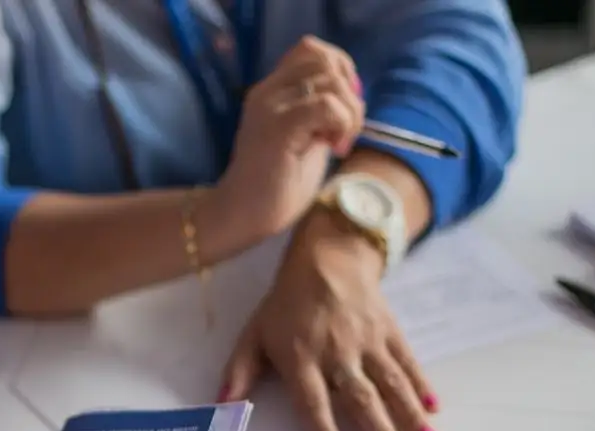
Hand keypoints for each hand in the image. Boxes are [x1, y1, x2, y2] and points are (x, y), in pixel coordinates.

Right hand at [213, 35, 363, 240]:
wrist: (242, 216)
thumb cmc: (275, 187)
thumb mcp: (305, 138)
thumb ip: (320, 112)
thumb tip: (352, 93)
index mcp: (271, 90)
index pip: (312, 50)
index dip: (340, 70)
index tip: (343, 110)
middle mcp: (267, 90)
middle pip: (326, 60)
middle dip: (349, 93)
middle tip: (345, 131)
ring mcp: (270, 106)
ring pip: (331, 81)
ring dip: (349, 112)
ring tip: (339, 143)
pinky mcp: (278, 128)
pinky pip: (326, 105)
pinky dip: (341, 124)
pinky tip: (334, 148)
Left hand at [220, 220, 439, 430]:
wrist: (327, 258)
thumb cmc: (286, 305)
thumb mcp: (254, 334)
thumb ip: (239, 372)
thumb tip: (221, 407)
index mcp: (300, 357)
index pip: (312, 400)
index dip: (323, 430)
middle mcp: (337, 352)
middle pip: (360, 397)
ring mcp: (367, 341)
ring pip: (391, 383)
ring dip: (410, 415)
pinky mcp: (389, 331)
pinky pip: (407, 361)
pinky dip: (422, 385)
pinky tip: (433, 410)